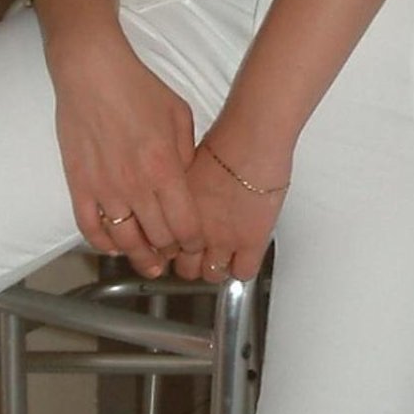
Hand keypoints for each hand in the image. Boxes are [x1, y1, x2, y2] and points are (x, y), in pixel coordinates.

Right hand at [50, 34, 203, 278]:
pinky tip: (113, 246)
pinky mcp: (79, 185)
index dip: (193, 243)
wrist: (92, 72)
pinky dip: (103, 244)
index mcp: (165, 169)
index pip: (185, 226)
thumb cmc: (138, 88)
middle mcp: (136, 186)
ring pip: (125, 241)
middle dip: (170, 252)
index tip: (195, 245)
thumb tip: (186, 183)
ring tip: (148, 262)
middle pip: (158, 239)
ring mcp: (104, 189)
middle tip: (173, 254)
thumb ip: (186, 155)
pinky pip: (90, 228)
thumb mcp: (179, 116)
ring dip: (139, 256)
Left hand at [173, 132, 290, 285]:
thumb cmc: (223, 139)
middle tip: (197, 254)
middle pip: (184, 267)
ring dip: (214, 268)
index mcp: (173, 210)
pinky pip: (241, 272)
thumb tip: (173, 191)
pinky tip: (242, 256)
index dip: (170, 248)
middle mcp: (193, 228)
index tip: (175, 245)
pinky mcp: (250, 241)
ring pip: (211, 274)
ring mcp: (221, 238)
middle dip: (189, 262)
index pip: (162, 247)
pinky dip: (240, 269)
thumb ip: (178, 187)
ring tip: (220, 256)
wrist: (251, 139)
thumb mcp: (185, 163)